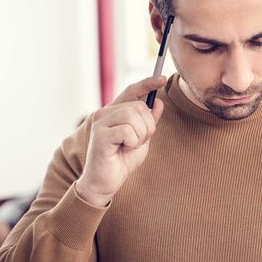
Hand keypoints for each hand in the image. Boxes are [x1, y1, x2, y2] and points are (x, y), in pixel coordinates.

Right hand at [76, 76, 165, 206]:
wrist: (106, 182)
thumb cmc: (122, 160)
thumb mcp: (142, 138)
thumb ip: (149, 121)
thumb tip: (158, 101)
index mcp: (115, 112)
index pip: (131, 91)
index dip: (147, 83)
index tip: (162, 79)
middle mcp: (105, 113)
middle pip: (138, 106)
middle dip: (147, 125)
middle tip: (139, 141)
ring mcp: (100, 122)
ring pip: (133, 116)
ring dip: (140, 135)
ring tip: (130, 146)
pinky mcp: (100, 135)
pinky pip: (127, 131)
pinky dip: (132, 142)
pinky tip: (122, 150)